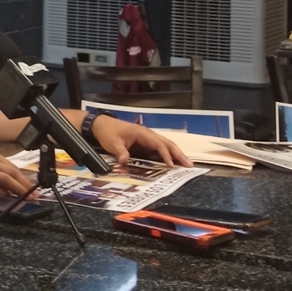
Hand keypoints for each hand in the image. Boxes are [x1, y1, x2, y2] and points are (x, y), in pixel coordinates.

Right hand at [0, 147, 35, 197]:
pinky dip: (2, 194)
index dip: (23, 177)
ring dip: (18, 190)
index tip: (32, 185)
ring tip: (27, 199)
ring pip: (5, 180)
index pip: (11, 165)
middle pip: (11, 172)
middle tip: (35, 195)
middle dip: (25, 184)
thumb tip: (5, 184)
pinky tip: (8, 199)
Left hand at [76, 112, 192, 167]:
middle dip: (179, 154)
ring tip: (187, 164)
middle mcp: (148, 134)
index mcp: (142, 133)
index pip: (158, 144)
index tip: (171, 165)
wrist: (101, 125)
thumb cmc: (108, 132)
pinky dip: (169, 154)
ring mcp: (148, 138)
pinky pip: (160, 148)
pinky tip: (174, 162)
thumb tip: (124, 162)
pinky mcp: (145, 142)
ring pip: (166, 145)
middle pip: (167, 143)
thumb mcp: (112, 143)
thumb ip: (120, 152)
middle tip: (190, 165)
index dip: (166, 155)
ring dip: (177, 154)